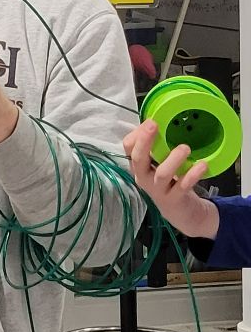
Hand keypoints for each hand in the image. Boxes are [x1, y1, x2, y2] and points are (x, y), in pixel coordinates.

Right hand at [122, 119, 218, 242]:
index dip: (138, 134)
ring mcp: (158, 190)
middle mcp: (144, 177)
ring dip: (173, 160)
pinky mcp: (174, 200)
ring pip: (161, 174)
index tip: (152, 122)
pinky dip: (192, 175)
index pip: (129, 148)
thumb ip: (158, 146)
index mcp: (139, 166)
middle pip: (138, 159)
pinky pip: (182, 186)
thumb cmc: (170, 182)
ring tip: (185, 148)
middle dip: (144, 141)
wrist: (180, 212)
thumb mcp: (159, 164)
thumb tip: (160, 119)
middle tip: (154, 125)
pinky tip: (202, 165)